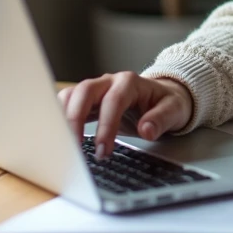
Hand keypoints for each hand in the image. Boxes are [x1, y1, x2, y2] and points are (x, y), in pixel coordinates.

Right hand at [58, 72, 193, 160]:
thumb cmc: (167, 103)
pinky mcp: (87, 101)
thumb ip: (161, 120)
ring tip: (62, 144)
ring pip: (71, 95)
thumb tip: (146, 130)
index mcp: (130, 82)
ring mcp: (96, 90)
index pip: (113, 101)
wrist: (163, 97)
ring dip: (62, 118)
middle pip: (84, 91)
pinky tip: (58, 137)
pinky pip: (67, 104)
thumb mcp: (174, 110)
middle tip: (74, 148)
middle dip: (75, 119)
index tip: (102, 150)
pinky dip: (60, 118)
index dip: (105, 126)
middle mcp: (109, 82)